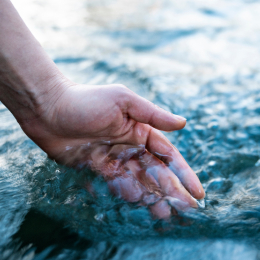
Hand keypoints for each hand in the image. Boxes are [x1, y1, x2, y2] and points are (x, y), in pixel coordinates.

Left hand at [20, 83, 204, 218]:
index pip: (167, 156)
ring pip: (138, 182)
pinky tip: (139, 207)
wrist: (49, 110)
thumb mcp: (123, 101)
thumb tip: (183, 123)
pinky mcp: (96, 169)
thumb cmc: (86, 100)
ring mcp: (113, 159)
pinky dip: (127, 196)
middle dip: (171, 190)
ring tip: (164, 214)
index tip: (197, 191)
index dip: (183, 173)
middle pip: (155, 173)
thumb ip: (152, 114)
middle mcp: (129, 146)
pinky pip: (115, 186)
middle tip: (185, 210)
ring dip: (152, 198)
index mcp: (139, 131)